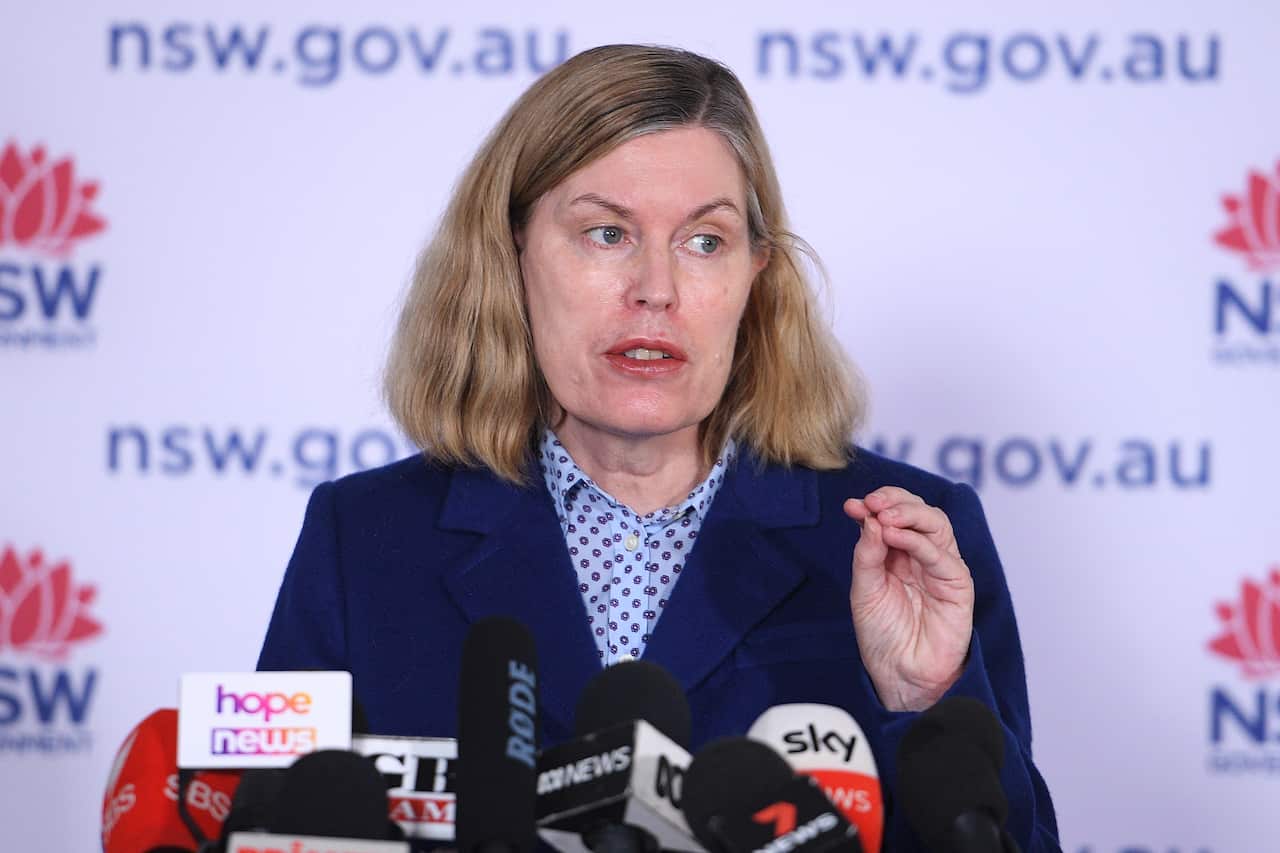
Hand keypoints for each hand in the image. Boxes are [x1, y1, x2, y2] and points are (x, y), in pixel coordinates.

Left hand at [843, 487, 974, 711]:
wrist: (899, 674)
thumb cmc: (883, 634)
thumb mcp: (864, 589)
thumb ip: (867, 553)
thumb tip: (869, 518)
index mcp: (899, 553)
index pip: (895, 514)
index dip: (877, 503)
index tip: (852, 505)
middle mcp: (923, 555)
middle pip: (919, 511)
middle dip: (895, 500)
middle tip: (872, 503)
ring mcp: (942, 568)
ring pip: (936, 524)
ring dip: (909, 513)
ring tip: (884, 516)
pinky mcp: (958, 585)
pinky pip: (942, 555)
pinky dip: (918, 541)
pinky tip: (895, 536)